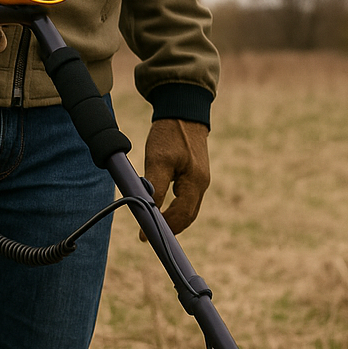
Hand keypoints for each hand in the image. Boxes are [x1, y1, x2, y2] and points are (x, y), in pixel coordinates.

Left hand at [143, 118, 209, 235]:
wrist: (184, 112)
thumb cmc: (171, 134)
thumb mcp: (158, 159)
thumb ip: (155, 185)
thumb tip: (149, 208)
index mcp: (195, 182)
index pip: (182, 215)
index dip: (165, 228)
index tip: (146, 236)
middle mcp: (201, 184)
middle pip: (188, 217)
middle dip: (169, 228)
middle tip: (148, 234)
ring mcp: (200, 180)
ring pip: (188, 209)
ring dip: (172, 220)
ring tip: (153, 225)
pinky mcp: (195, 176)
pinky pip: (186, 200)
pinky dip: (174, 209)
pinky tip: (161, 209)